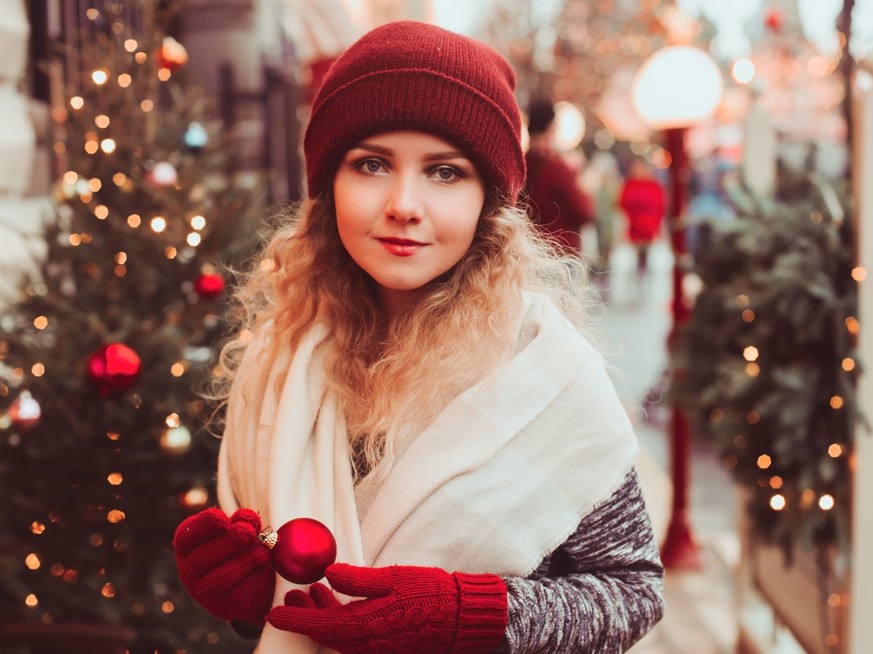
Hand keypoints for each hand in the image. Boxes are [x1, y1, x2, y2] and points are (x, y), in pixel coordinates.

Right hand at [173, 507, 274, 622]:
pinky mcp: (222, 606)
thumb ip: (243, 521)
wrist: (253, 580)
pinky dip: (251, 577)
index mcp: (188, 546)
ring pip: (217, 581)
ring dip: (242, 562)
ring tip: (262, 551)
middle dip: (228, 543)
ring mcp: (203, 592)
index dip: (203, 526)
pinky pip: (235, 594)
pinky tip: (262, 564)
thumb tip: (247, 517)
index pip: (186, 536)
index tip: (223, 518)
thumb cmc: (241, 547)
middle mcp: (189, 570)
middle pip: (200, 559)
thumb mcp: (242, 529)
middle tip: (249, 533)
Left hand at [267, 562, 506, 653]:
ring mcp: (375, 647)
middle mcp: (366, 643)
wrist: (459, 616)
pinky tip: (338, 599)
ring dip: (322, 614)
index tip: (273, 613)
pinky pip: (352, 636)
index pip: (320, 625)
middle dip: (304, 615)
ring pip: (338, 634)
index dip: (294, 619)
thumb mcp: (393, 578)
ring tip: (311, 591)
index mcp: (365, 626)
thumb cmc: (430, 594)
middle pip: (325, 633)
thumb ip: (358, 579)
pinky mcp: (383, 645)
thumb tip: (329, 574)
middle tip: (289, 595)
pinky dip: (340, 619)